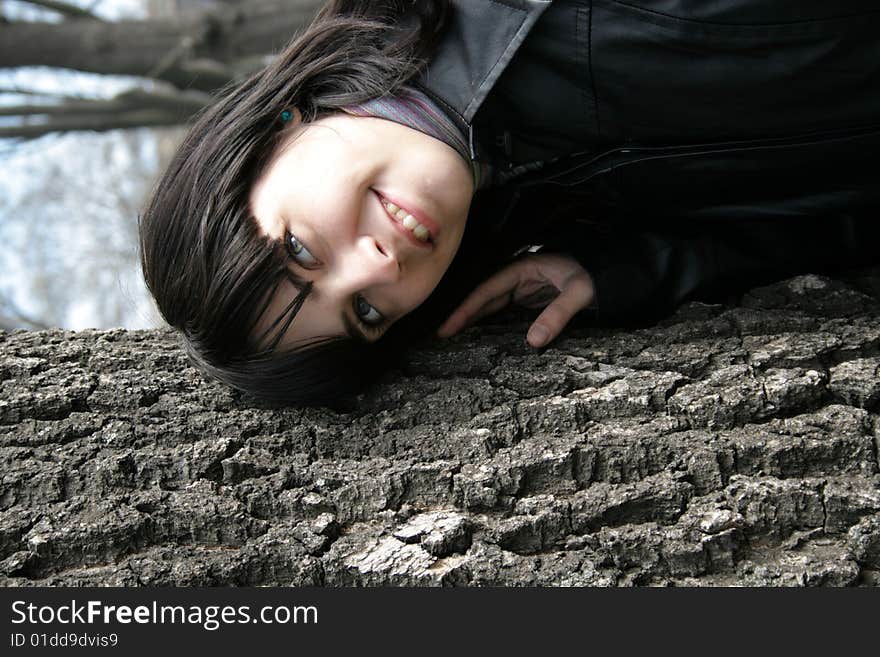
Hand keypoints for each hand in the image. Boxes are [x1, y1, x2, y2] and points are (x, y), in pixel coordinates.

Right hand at [436, 252, 594, 347]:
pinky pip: (505, 312)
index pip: (486, 290)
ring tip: (453, 339)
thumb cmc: (597, 274)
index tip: (447, 327)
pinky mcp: (533, 300)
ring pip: (492, 306)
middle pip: (484, 298)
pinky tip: (479, 337)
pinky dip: (491, 324)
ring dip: (474, 320)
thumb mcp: (579, 292)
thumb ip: (557, 315)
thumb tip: (532, 342)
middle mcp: (520, 277)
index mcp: (524, 267)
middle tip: (440, 337)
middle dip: (463, 316)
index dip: (466, 309)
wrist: (617, 271)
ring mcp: (525, 289)